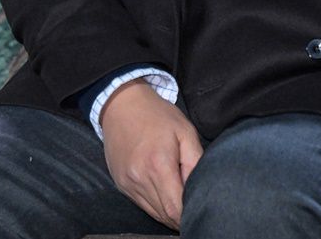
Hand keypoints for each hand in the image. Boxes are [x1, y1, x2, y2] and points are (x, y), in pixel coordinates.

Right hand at [100, 79, 202, 228]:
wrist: (122, 104)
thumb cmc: (157, 115)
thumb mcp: (185, 131)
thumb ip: (195, 161)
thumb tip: (200, 188)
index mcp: (158, 165)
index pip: (175, 209)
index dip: (189, 213)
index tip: (199, 205)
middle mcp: (139, 179)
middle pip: (165, 215)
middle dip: (181, 215)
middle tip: (192, 201)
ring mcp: (127, 184)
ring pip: (153, 213)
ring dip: (169, 212)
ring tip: (179, 195)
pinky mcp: (121, 184)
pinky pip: (142, 204)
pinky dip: (155, 204)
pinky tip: (163, 190)